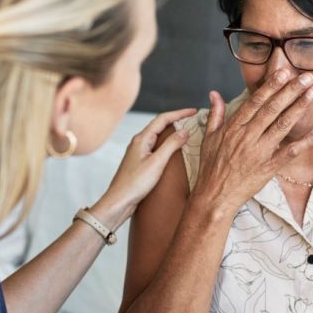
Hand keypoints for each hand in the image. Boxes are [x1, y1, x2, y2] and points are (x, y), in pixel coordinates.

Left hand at [95, 108, 197, 226]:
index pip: (163, 119)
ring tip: (186, 130)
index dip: (180, 113)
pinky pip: (156, 146)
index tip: (194, 111)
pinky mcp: (140, 162)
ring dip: (172, 131)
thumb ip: (171, 145)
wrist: (119, 201)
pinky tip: (173, 149)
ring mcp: (139, 152)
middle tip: (193, 119)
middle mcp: (139, 142)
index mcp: (142, 139)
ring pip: (158, 135)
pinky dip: (167, 143)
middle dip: (177, 119)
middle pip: (160, 125)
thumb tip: (184, 131)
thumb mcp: (156, 163)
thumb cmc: (135, 184)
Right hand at [192, 69, 312, 211]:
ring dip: (299, 109)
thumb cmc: (211, 167)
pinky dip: (303, 143)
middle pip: (271, 109)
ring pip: (281, 126)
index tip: (283, 72)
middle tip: (306, 77)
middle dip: (290, 91)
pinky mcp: (267, 168)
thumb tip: (214, 94)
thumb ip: (215, 114)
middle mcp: (247, 137)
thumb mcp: (208, 138)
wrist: (214, 196)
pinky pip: (288, 153)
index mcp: (233, 128)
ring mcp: (258, 152)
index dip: (270, 86)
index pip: (255, 102)